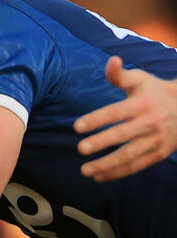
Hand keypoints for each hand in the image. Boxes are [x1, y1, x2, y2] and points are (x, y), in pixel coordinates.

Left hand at [75, 56, 176, 180]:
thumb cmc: (154, 92)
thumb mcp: (140, 79)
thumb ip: (119, 75)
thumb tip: (111, 60)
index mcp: (142, 104)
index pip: (116, 112)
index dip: (97, 119)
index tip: (77, 127)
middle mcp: (150, 123)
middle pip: (123, 135)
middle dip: (101, 142)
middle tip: (81, 149)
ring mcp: (155, 141)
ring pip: (129, 155)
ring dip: (107, 165)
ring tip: (85, 170)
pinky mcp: (159, 154)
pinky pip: (137, 166)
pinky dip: (118, 173)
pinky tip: (99, 176)